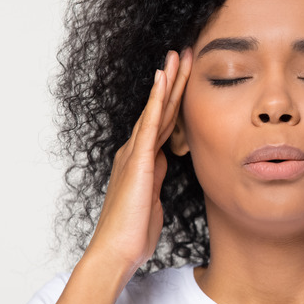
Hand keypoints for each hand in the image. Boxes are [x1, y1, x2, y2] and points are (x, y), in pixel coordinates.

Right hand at [86, 49, 191, 273]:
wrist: (117, 251)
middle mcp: (136, 151)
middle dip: (173, 80)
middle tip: (185, 52)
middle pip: (160, 108)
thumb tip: (164, 165)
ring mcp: (135, 154)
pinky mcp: (138, 162)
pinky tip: (163, 80)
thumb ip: (157, 178)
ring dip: (168, 81)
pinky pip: (150, 125)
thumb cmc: (134, 231)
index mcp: (142, 160)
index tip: (186, 75)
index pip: (163, 121)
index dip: (175, 97)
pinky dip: (157, 101)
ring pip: (155, 110)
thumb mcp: (153, 198)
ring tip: (178, 56)